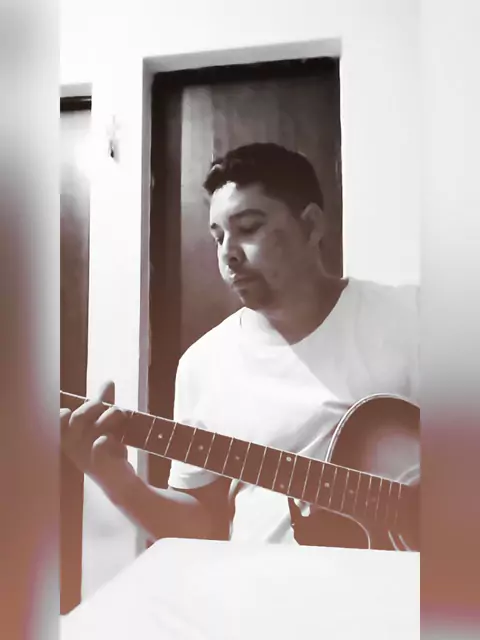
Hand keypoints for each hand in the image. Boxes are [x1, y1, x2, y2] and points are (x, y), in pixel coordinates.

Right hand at [60, 381, 137, 500]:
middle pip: (78, 418)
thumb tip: (108, 381)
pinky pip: (100, 446)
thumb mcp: (103, 424)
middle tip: (112, 407)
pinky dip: (106, 439)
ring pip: (94, 427)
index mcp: (70, 438)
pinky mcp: (102, 465)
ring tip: (121, 416)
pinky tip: (113, 439)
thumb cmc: (107, 450)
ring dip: (110, 416)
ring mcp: (87, 458)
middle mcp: (74, 449)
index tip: (73, 408)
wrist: (120, 481)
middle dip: (95, 406)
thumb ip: (104, 403)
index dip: (63, 412)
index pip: (58, 420)